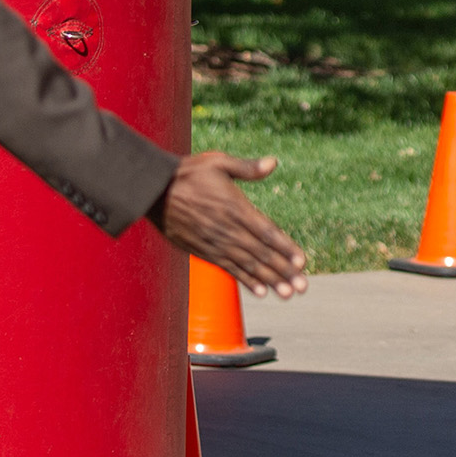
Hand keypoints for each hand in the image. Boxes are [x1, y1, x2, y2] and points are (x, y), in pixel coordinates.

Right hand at [156, 152, 308, 297]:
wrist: (152, 191)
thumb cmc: (187, 173)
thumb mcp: (217, 162)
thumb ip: (246, 167)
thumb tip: (273, 162)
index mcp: (235, 207)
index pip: (267, 232)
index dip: (285, 248)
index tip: (302, 261)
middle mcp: (228, 229)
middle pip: (261, 254)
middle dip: (284, 271)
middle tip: (303, 287)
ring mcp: (215, 243)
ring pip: (247, 265)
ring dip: (269, 281)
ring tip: (287, 295)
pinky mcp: (204, 251)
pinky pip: (229, 269)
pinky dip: (246, 281)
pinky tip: (261, 291)